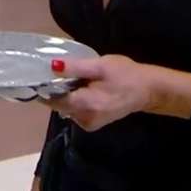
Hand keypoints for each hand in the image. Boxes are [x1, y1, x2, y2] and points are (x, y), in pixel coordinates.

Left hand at [42, 55, 156, 131]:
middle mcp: (84, 119)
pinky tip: (86, 90)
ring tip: (80, 81)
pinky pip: (74, 111)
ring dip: (67, 95)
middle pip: (58, 104)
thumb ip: (75, 67)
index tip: (42, 75)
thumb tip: (52, 66)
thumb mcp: (100, 65)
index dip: (45, 87)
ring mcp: (88, 124)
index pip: (53, 100)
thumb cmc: (125, 74)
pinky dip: (75, 100)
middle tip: (67, 73)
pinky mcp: (92, 124)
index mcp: (85, 105)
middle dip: (57, 90)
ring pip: (65, 107)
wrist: (148, 90)